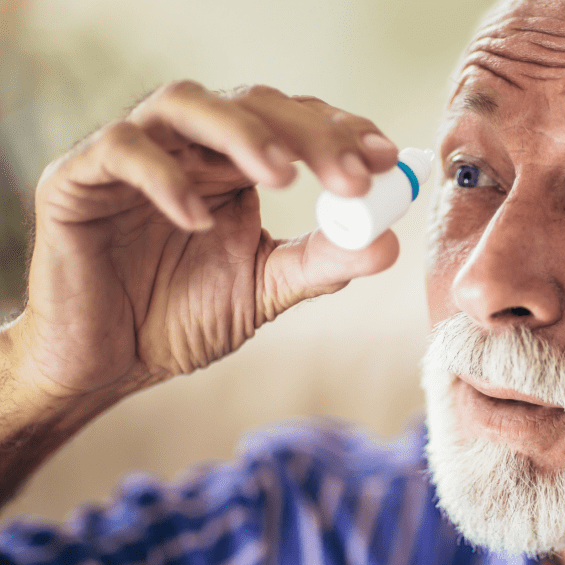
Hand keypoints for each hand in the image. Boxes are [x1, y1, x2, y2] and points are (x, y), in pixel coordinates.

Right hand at [11, 81, 400, 400]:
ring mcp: (133, 155)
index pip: (293, 123)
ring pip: (186, 102)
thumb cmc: (178, 318)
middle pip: (253, 104)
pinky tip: (199, 219)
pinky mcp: (78, 177)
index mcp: (234, 166)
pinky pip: (121, 150)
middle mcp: (188, 148)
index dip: (341, 131)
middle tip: (352, 176)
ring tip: (284, 177)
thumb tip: (388, 244)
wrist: (106, 364)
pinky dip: (164, 177)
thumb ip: (320, 263)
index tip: (386, 158)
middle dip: (310, 134)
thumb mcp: (264, 289)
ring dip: (243, 133)